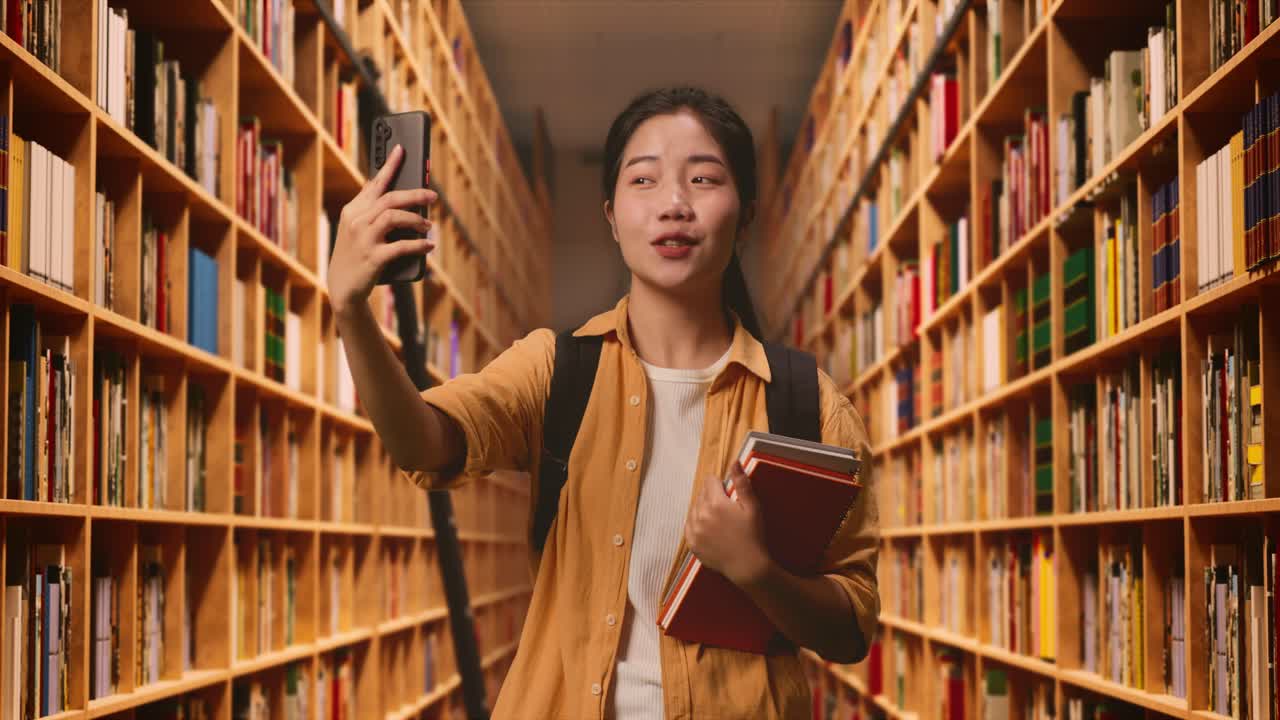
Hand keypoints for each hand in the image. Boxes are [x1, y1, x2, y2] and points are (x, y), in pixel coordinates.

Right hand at [327, 144, 436, 315]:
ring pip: (394, 216)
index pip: (374, 182)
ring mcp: (363, 239)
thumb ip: (372, 211)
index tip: (402, 149)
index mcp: (353, 211)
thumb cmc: (357, 256)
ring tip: (428, 225)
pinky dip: (418, 244)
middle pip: (390, 198)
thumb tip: (400, 194)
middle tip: (433, 197)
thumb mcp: (358, 230)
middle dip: (414, 194)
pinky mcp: (373, 257)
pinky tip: (428, 245)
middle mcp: (356, 221)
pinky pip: (401, 246)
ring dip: (416, 219)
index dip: (389, 165)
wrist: (344, 288)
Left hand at [684, 461, 771, 587]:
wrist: (747, 566)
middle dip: (712, 496)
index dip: (720, 484)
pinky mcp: (692, 543)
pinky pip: (689, 525)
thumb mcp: (752, 507)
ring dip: (703, 509)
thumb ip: (742, 483)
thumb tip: (735, 462)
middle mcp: (701, 515)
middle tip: (726, 507)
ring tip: (719, 519)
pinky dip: (696, 523)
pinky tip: (708, 527)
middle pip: (701, 494)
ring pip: (694, 509)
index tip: (728, 493)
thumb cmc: (753, 536)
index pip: (710, 481)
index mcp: (716, 503)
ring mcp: (694, 530)